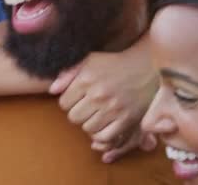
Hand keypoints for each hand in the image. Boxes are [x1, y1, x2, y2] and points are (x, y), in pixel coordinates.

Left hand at [49, 33, 157, 160]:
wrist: (145, 68)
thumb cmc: (112, 64)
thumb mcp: (88, 60)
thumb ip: (67, 73)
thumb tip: (52, 90)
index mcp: (86, 80)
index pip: (64, 103)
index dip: (68, 102)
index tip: (77, 98)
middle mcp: (98, 95)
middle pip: (74, 117)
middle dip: (77, 113)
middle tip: (86, 107)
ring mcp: (113, 108)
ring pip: (87, 128)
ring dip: (89, 123)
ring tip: (95, 114)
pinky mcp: (127, 119)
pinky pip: (105, 136)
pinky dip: (100, 135)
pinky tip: (103, 125)